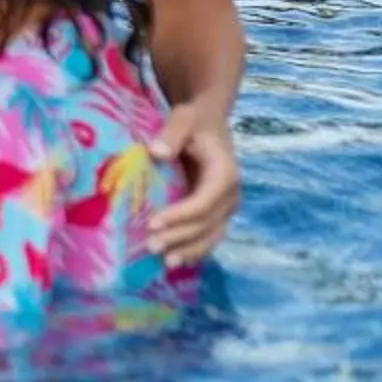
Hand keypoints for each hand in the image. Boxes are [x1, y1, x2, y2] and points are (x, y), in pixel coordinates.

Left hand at [147, 104, 238, 268]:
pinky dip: (194, 250)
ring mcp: (226, 207)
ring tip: (164, 262)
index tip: (153, 223)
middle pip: (206, 223)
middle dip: (179, 237)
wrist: (207, 123)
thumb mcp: (183, 119)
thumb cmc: (194, 121)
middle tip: (150, 246)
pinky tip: (176, 261)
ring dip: (188, 250)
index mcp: (225, 173)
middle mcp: (230, 195)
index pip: (204, 202)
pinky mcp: (217, 214)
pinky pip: (209, 237)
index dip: (180, 216)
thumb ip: (172, 133)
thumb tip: (156, 152)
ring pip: (210, 236)